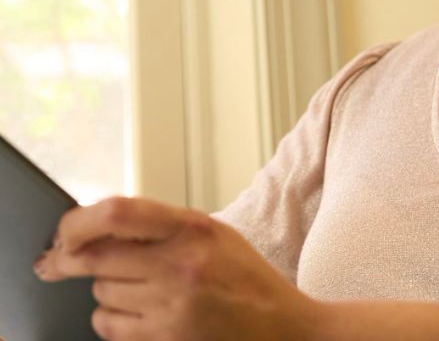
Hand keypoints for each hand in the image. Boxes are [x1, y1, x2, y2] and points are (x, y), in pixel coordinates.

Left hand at [33, 196, 322, 340]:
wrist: (279, 326)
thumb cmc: (245, 277)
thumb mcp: (213, 233)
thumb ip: (164, 226)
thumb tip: (103, 225)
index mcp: (193, 228)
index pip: (118, 214)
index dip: (78, 222)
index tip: (63, 231)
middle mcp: (180, 264)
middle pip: (97, 257)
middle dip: (68, 260)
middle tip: (53, 262)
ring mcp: (171, 306)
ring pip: (101, 293)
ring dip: (105, 289)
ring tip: (134, 287)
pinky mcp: (165, 339)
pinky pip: (110, 326)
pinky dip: (112, 318)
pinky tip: (136, 311)